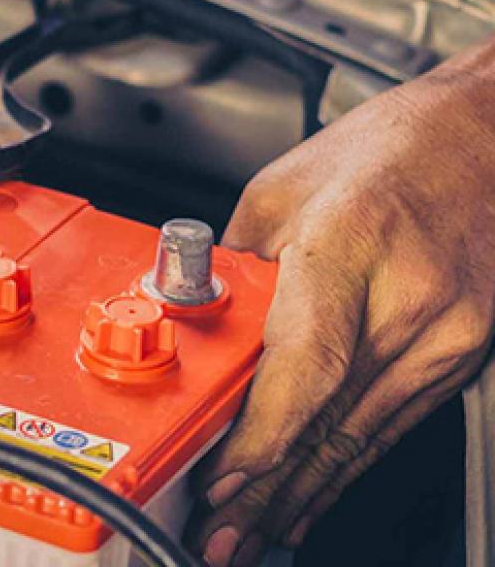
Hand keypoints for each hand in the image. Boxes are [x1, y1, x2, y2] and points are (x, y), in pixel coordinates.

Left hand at [186, 42, 494, 565]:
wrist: (483, 136)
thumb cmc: (386, 151)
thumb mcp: (280, 193)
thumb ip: (237, 272)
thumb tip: (196, 331)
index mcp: (354, 241)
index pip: (309, 363)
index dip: (265, 436)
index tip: (225, 479)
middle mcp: (411, 295)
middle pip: (332, 417)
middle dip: (270, 489)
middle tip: (222, 536)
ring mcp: (448, 330)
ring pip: (363, 434)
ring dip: (303, 491)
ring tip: (254, 533)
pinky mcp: (462, 349)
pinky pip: (393, 421)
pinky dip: (346, 464)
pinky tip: (313, 496)